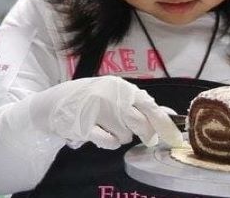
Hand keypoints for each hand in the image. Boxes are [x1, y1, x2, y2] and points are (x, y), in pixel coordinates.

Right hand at [27, 76, 182, 148]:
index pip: (150, 107)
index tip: (175, 139)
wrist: (54, 103)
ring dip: (119, 136)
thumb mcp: (114, 94)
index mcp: (120, 86)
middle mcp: (112, 96)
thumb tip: (169, 114)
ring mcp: (98, 111)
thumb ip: (138, 103)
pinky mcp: (86, 126)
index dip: (164, 125)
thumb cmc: (88, 98)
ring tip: (107, 127)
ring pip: (125, 136)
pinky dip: (108, 142)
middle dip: (143, 134)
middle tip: (136, 133)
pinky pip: (109, 143)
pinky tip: (100, 134)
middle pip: (141, 125)